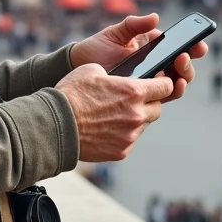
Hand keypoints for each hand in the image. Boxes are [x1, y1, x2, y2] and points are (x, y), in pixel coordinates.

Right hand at [55, 63, 172, 161]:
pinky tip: (107, 128)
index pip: (165, 87)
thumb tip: (116, 78)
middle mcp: (136, 115)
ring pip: (144, 125)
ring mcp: (130, 136)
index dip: (164, 83)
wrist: (55, 126)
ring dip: (136, 119)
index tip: (160, 82)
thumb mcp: (92, 70)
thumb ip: (112, 73)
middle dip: (150, 102)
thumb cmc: (71, 94)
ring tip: (116, 115)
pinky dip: (123, 134)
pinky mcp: (122, 151)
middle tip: (135, 100)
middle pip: (157, 108)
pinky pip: (130, 140)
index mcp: (133, 91)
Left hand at [70, 13, 207, 102]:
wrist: (79, 68)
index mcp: (152, 47)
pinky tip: (170, 88)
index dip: (192, 47)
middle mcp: (155, 65)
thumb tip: (155, 18)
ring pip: (175, 83)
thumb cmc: (97, 48)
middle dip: (187, 64)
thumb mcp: (116, 33)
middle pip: (181, 68)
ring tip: (178, 75)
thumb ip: (135, 24)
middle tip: (181, 58)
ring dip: (182, 79)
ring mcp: (149, 81)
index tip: (199, 45)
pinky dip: (169, 93)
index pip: (178, 48)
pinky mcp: (141, 95)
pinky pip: (161, 96)